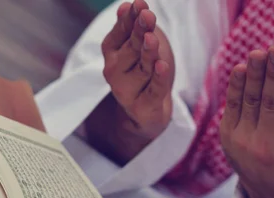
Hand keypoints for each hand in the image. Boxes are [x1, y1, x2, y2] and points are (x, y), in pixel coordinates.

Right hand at [101, 0, 173, 137]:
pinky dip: (158, 79)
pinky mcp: (143, 106)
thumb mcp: (139, 45)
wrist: (147, 111)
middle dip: (139, 32)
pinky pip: (153, 90)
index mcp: (112, 52)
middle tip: (147, 16)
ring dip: (147, 54)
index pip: (121, 31)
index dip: (130, 19)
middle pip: (131, 48)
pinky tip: (161, 66)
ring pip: (143, 68)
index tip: (138, 5)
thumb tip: (125, 6)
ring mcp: (127, 90)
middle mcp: (115, 71)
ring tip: (151, 39)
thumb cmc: (144, 71)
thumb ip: (132, 27)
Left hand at [220, 46, 273, 197]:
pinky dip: (236, 88)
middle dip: (273, 74)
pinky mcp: (228, 138)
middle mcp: (265, 147)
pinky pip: (232, 107)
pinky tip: (242, 68)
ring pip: (250, 102)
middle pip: (271, 103)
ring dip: (254, 75)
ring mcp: (243, 142)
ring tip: (259, 53)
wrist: (267, 194)